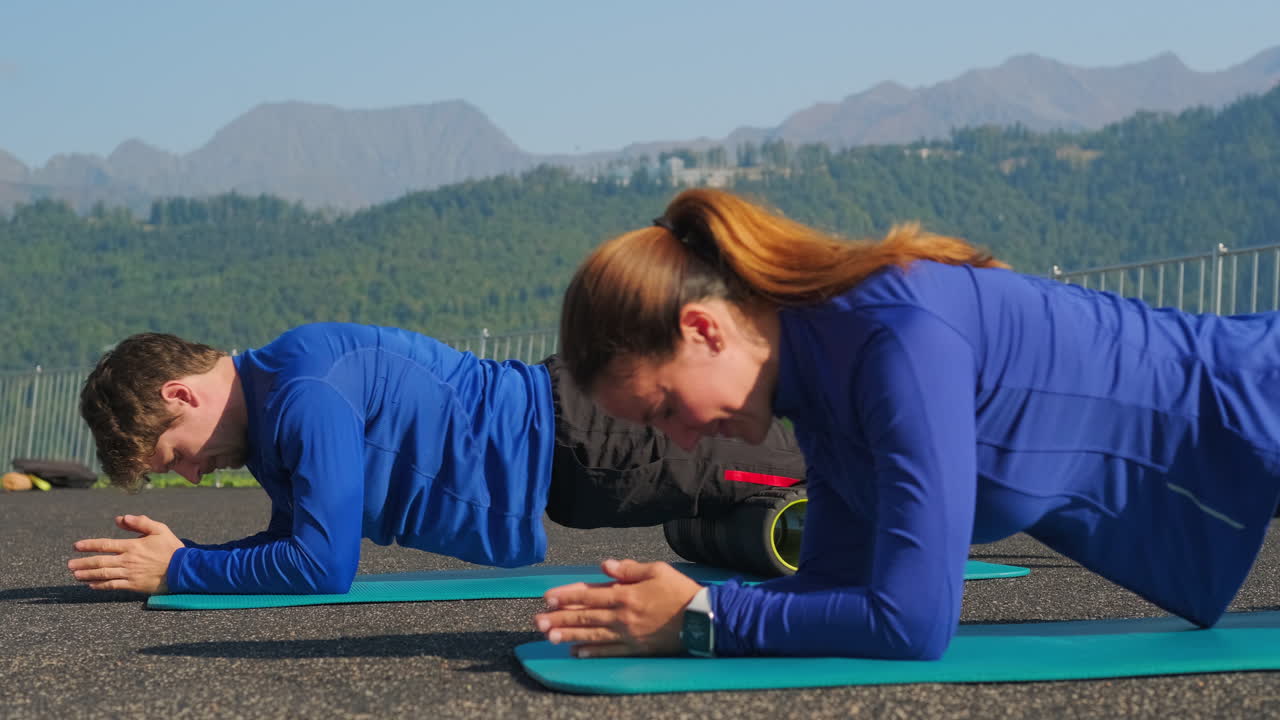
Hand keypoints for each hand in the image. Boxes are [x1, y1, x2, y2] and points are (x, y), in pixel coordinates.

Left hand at [68, 514, 183, 593]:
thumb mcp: (159, 529)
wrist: (183, 569)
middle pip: (100, 561)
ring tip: (76, 574)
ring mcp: (129, 574)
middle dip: (83, 562)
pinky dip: (100, 585)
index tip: (76, 546)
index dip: (89, 545)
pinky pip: (113, 586)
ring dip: (87, 574)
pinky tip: (91, 585)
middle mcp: (128, 560)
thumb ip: (140, 522)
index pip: (106, 545)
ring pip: (103, 574)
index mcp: (132, 546)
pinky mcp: (133, 585)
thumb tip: (120, 518)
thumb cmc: (172, 548)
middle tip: (69, 564)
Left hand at [533, 558, 701, 657]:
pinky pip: (609, 651)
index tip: (547, 597)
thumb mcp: (656, 570)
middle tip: (537, 621)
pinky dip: (591, 652)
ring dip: (569, 635)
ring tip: (549, 637)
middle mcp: (622, 615)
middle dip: (559, 618)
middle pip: (585, 617)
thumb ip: (628, 569)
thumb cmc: (680, 591)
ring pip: (592, 635)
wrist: (702, 618)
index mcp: (626, 594)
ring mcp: (628, 634)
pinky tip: (576, 652)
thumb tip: (604, 566)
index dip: (567, 596)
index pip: (589, 595)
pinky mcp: (636, 648)